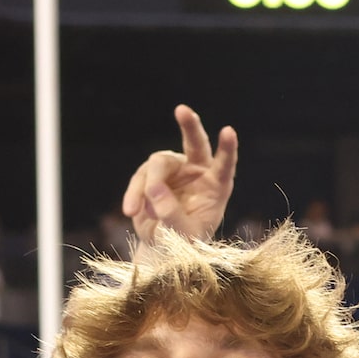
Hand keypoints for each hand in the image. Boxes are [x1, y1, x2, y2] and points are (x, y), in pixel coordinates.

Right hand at [120, 104, 237, 248]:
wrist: (163, 248)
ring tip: (141, 211)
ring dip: (149, 185)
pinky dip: (134, 194)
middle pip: (195, 143)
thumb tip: (154, 190)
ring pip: (159, 163)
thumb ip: (172, 214)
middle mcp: (197, 172)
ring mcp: (174, 170)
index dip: (227, 148)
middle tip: (182, 109)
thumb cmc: (184, 243)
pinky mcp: (151, 175)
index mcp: (216, 187)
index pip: (224, 164)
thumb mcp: (184, 235)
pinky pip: (140, 177)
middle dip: (190, 125)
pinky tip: (130, 211)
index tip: (228, 131)